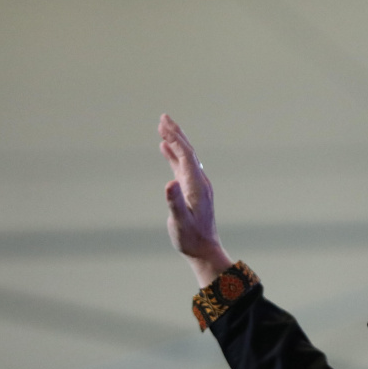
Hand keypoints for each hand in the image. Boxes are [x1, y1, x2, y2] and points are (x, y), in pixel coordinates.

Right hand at [159, 114, 231, 286]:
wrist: (204, 251)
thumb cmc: (190, 239)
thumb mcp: (180, 222)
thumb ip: (174, 202)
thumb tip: (169, 183)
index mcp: (197, 186)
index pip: (187, 157)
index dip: (176, 141)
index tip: (164, 126)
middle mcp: (199, 182)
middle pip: (188, 152)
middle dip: (176, 134)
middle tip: (163, 117)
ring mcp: (196, 185)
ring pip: (185, 157)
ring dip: (175, 141)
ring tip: (163, 126)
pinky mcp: (192, 190)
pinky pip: (182, 167)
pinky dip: (173, 155)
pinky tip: (164, 148)